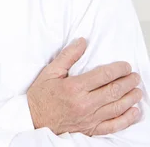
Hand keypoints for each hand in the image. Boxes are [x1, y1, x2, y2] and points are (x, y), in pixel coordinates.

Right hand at [27, 37, 141, 135]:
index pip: (104, 76)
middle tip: (135, 76)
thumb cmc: (40, 95)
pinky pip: (114, 125)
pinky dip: (127, 119)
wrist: (33, 119)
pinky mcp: (90, 129)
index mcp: (74, 87)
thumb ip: (68, 56)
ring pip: (117, 107)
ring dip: (131, 97)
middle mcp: (84, 103)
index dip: (118, 69)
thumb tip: (82, 42)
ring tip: (137, 90)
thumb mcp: (50, 72)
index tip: (125, 66)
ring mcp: (89, 118)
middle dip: (128, 82)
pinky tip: (134, 111)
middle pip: (114, 91)